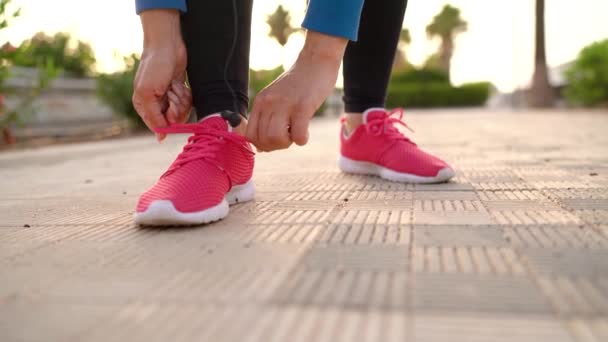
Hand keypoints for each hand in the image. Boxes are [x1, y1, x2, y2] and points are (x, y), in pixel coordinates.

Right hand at [132, 10, 186, 140]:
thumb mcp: (148, 93)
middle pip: (173, 120)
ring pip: (182, 112)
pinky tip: (180, 84)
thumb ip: (153, 116)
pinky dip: (186, 94)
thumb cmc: (155, 67)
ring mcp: (168, 99)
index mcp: (144, 106)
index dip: (168, 119)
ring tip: (175, 85)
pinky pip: (188, 103)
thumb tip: (160, 137)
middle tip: (172, 91)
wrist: (168, 46)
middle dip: (176, 106)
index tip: (170, 106)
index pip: (160, 126)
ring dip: (181, 99)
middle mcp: (156, 105)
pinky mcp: (180, 92)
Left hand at [246, 31, 346, 150]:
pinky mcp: (303, 106)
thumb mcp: (276, 96)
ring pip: (276, 139)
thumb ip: (268, 117)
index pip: (250, 135)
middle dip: (276, 146)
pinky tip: (306, 133)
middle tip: (288, 137)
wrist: (316, 60)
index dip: (262, 144)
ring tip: (296, 134)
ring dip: (287, 143)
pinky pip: (297, 135)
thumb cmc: (299, 83)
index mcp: (260, 101)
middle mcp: (269, 103)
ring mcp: (285, 104)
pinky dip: (302, 140)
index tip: (276, 139)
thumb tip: (262, 147)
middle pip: (262, 140)